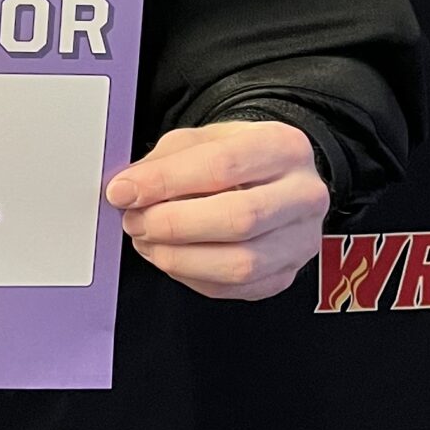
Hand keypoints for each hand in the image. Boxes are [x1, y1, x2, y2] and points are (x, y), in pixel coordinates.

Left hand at [105, 120, 327, 300]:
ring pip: (240, 264)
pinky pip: (235, 289)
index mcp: (283, 147)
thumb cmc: (236, 158)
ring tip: (149, 242)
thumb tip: (127, 191)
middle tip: (135, 221)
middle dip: (173, 225)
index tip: (125, 191)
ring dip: (180, 258)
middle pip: (238, 219)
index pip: (222, 166)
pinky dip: (193, 278)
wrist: (272, 179)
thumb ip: (164, 163)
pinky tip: (173, 258)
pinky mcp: (286, 275)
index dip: (165, 182)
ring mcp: (301, 240)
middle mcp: (304, 195)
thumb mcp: (201, 141)